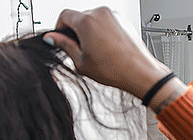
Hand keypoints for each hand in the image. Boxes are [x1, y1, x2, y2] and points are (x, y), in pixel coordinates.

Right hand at [43, 7, 173, 100]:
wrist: (139, 72)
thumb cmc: (115, 69)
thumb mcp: (81, 61)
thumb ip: (64, 45)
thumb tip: (52, 38)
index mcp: (87, 21)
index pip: (64, 15)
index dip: (59, 29)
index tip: (61, 39)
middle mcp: (100, 13)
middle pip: (79, 17)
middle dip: (76, 32)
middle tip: (79, 51)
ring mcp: (114, 15)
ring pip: (93, 20)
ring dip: (89, 32)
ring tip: (96, 52)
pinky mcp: (123, 20)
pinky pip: (106, 22)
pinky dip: (102, 32)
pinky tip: (106, 49)